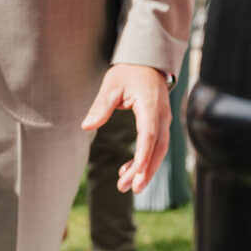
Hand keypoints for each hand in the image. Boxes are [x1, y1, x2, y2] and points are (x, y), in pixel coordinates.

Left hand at [81, 65, 171, 193]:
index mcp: (150, 106)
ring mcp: (163, 121)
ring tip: (128, 186)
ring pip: (159, 150)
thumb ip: (100, 106)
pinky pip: (156, 146)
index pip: (149, 134)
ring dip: (146, 170)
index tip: (136, 172)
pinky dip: (144, 160)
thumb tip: (86, 125)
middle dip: (146, 170)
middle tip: (130, 188)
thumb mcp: (111, 86)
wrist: (148, 62)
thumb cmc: (128, 72)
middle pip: (158, 148)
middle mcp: (162, 116)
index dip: (143, 155)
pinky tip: (127, 170)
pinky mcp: (160, 125)